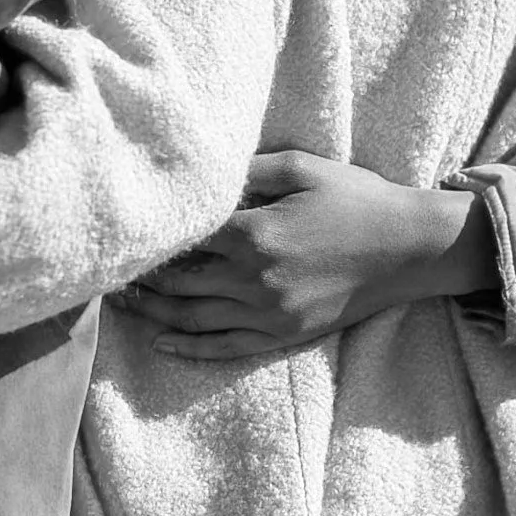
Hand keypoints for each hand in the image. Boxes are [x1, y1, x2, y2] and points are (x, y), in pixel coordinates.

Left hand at [116, 150, 498, 360]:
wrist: (410, 248)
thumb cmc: (358, 198)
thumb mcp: (302, 166)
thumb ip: (248, 167)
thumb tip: (204, 170)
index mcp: (255, 233)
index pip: (183, 240)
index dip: (149, 240)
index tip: (122, 235)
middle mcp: (256, 279)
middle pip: (178, 284)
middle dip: (139, 278)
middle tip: (104, 272)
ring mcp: (270, 313)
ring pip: (193, 320)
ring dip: (152, 313)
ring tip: (121, 303)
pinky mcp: (285, 335)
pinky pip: (226, 348)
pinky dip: (189, 349)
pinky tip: (162, 343)